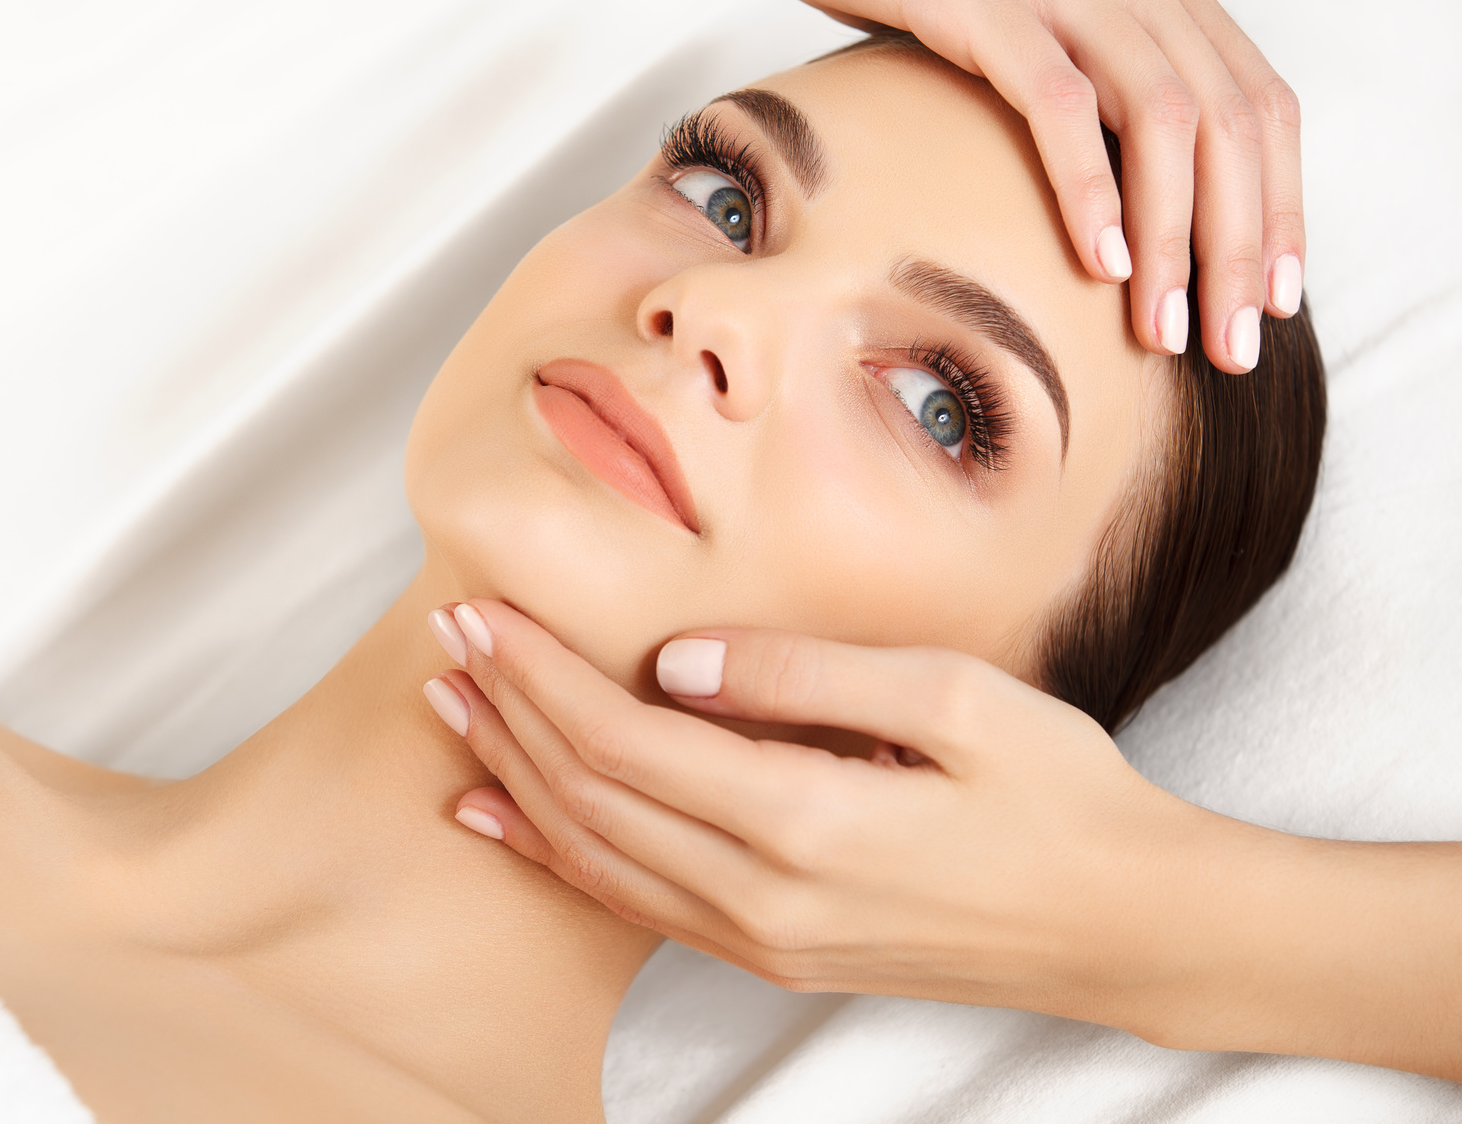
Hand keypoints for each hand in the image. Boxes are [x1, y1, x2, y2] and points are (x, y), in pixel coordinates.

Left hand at [424, 599, 1226, 1028]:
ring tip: (453, 711)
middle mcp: (763, 900)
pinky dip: (558, 855)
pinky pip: (634, 905)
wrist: (1123, 926)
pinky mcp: (773, 957)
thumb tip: (677, 659)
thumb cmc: (1058, 796)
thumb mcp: (953, 698)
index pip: (624, 739)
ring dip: (516, 777)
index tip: (483, 612)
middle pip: (590, 796)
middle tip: (446, 638)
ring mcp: (762, 942)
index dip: (539, 674)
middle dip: (507, 711)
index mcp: (806, 821)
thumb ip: (805, 673)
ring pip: (596, 857)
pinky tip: (508, 819)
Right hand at [808, 0, 1303, 371]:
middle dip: (1240, 248)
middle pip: (1228, 123)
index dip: (1281, 206)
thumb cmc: (941, 16)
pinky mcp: (995, 10)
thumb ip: (1102, 118)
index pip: (1260, 107)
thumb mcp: (1044, 62)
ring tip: (1163, 329)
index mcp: (1163, 4)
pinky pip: (1060, 104)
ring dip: (1174, 238)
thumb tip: (1138, 233)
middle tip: (1231, 348)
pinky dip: (1089, 189)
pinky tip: (1099, 265)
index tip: (1276, 302)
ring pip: (1163, 119)